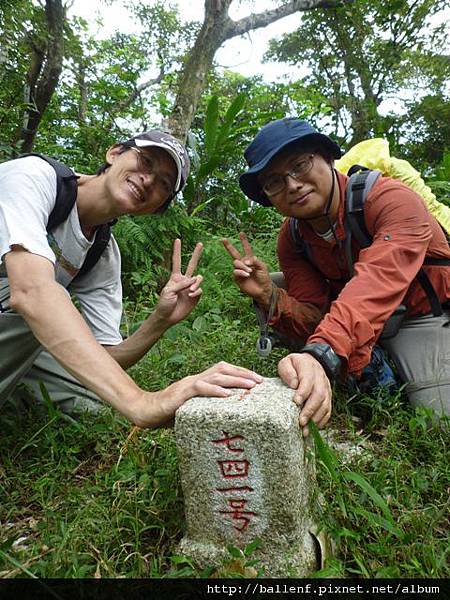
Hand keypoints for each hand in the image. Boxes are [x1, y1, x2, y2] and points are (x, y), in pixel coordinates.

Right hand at [132, 362, 263, 427]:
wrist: (144, 412)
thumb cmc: (167, 414)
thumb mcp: (192, 411)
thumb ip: (206, 410)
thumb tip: (226, 421)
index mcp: (199, 382)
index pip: (223, 370)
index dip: (240, 372)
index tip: (256, 379)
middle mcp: (196, 379)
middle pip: (223, 368)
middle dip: (243, 373)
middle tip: (260, 381)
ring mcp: (188, 384)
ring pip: (215, 376)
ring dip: (235, 379)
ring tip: (250, 385)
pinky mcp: (181, 393)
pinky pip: (200, 388)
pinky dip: (214, 390)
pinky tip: (226, 394)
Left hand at [155, 239, 202, 325]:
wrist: (167, 317)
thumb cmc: (164, 303)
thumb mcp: (169, 291)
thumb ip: (181, 284)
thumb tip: (195, 280)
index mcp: (175, 277)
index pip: (176, 261)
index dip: (177, 251)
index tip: (177, 239)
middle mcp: (184, 280)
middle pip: (192, 264)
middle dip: (196, 254)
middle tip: (200, 243)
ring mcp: (190, 288)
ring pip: (199, 278)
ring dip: (196, 283)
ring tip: (190, 291)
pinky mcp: (195, 296)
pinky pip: (199, 289)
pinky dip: (196, 292)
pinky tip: (190, 296)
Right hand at [222, 232, 272, 306]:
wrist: (263, 290)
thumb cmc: (264, 278)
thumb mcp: (263, 267)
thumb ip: (255, 261)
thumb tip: (245, 260)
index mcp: (250, 259)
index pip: (246, 248)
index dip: (244, 241)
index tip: (241, 233)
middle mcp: (243, 264)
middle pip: (234, 253)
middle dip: (228, 246)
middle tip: (222, 239)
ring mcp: (239, 270)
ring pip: (236, 263)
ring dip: (242, 266)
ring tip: (250, 272)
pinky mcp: (237, 278)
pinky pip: (235, 272)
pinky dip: (241, 272)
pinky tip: (247, 275)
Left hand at [278, 353, 331, 436]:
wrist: (311, 362)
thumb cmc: (295, 366)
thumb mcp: (287, 362)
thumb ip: (287, 371)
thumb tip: (294, 384)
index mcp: (309, 368)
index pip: (308, 380)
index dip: (303, 392)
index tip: (296, 402)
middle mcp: (320, 379)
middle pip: (319, 395)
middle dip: (310, 410)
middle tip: (301, 421)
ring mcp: (326, 388)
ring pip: (325, 405)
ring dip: (316, 418)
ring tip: (306, 430)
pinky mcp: (328, 397)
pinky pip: (328, 410)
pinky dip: (322, 421)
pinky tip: (314, 428)